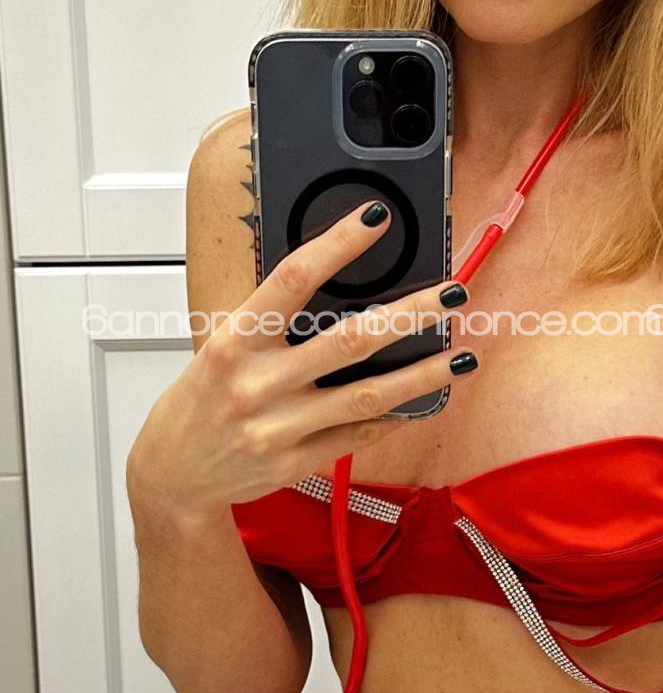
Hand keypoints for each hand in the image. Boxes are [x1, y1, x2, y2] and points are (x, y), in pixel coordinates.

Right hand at [127, 202, 477, 522]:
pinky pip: (359, 436)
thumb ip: (271, 321)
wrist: (173, 473)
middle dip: (410, 314)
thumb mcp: (222, 347)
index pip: (293, 280)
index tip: (376, 219)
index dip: (338, 245)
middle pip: (349, 340)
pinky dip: (396, 417)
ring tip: (461, 356)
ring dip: (422, 374)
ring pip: (368, 396)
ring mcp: (279, 427)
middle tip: (451, 294)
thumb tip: (338, 282)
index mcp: (235, 341)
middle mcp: (258, 384)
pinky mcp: (296, 462)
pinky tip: (426, 400)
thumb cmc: (201, 400)